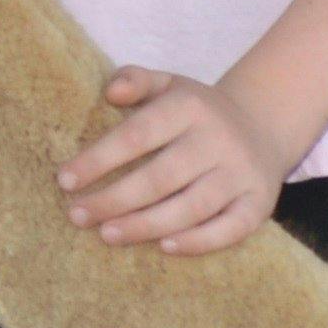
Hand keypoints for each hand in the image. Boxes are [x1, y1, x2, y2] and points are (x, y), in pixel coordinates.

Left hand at [59, 66, 283, 257]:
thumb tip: (111, 92)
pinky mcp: (259, 204)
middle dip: (114, 200)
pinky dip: (198, 241)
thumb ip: (136, 80)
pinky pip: (230, 229)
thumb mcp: (169, 85)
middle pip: (160, 177)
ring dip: (145, 225)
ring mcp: (241, 173)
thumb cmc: (198, 112)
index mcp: (191, 106)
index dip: (99, 159)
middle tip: (76, 215)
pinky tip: (163, 247)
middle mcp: (218, 139)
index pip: (138, 134)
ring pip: (191, 208)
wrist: (263, 125)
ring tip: (106, 234)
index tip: (65, 181)